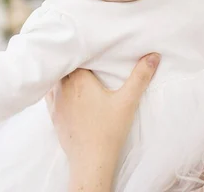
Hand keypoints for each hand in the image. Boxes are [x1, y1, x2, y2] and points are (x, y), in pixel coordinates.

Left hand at [46, 53, 160, 179]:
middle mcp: (63, 86)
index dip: (82, 47)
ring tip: (73, 67)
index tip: (90, 43)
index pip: (75, 54)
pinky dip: (54, 85)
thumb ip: (140, 77)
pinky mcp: (53, 113)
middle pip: (64, 64)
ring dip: (62, 71)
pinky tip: (62, 86)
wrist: (90, 160)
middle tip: (83, 52)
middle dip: (72, 57)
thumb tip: (154, 56)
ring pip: (55, 77)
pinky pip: (49, 92)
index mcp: (79, 79)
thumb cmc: (109, 131)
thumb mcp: (128, 101)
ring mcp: (55, 100)